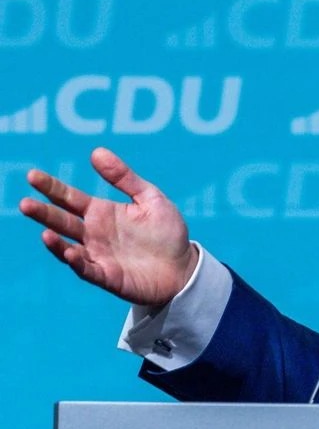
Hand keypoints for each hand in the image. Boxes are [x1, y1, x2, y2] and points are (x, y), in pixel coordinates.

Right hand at [20, 147, 194, 307]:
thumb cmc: (167, 232)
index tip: (32, 175)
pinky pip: (87, 270)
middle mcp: (94, 234)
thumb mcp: (150, 198)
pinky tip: (70, 252)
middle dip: (43, 213)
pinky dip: (77, 262)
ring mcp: (98, 256)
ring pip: (68, 247)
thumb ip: (124, 178)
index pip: (69, 198)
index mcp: (101, 212)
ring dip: (55, 241)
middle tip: (24, 203)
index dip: (51, 187)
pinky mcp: (108, 276)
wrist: (184, 267)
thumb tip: (96, 152)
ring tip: (44, 231)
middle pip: (62, 221)